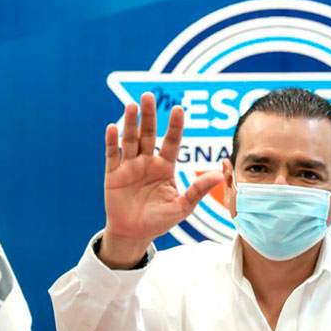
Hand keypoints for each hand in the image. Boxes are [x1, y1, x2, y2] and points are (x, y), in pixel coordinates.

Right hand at [100, 92, 222, 267]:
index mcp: (165, 167)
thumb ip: (198, 190)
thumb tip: (218, 174)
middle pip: (148, 134)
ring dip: (130, 123)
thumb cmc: (160, 220)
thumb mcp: (182, 207)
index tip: (179, 108)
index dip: (175, 126)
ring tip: (132, 106)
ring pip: (130, 140)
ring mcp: (129, 167)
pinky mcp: (113, 175)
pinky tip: (113, 127)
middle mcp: (147, 162)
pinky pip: (113, 155)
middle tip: (149, 96)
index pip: (172, 142)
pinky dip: (112, 142)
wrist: (135, 234)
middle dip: (149, 116)